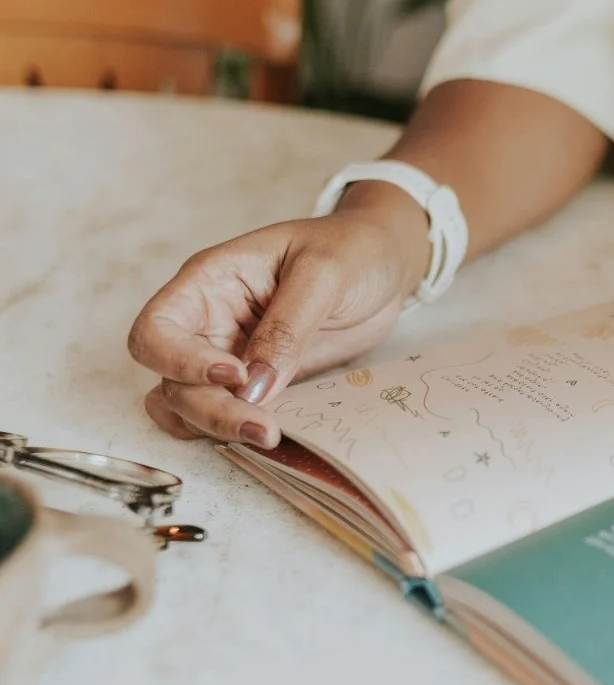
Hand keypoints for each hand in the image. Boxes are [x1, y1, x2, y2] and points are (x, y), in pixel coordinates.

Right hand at [129, 187, 429, 447]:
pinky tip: (267, 433)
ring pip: (193, 406)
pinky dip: (235, 431)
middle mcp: (210, 322)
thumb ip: (288, 326)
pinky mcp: (260, 382)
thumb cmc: (351, 249)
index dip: (180, 361)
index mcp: (210, 282)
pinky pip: (227, 414)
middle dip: (210, 410)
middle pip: (172, 381)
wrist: (385, 264)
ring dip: (220, 427)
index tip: (235, 374)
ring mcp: (231, 355)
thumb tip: (254, 386)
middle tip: (263, 428)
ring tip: (269, 435)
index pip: (157, 330)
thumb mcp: (323, 273)